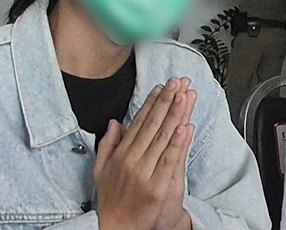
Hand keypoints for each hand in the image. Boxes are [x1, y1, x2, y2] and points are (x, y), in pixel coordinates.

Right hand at [94, 78, 196, 229]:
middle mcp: (132, 161)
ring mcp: (146, 174)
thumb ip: (108, 145)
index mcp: (121, 155)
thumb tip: (114, 123)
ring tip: (184, 95)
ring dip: (175, 114)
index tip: (162, 87)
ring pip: (164, 138)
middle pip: (153, 125)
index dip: (152, 103)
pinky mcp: (158, 187)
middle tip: (177, 82)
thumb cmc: (111, 202)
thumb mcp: (101, 171)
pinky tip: (185, 126)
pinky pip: (170, 160)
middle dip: (167, 101)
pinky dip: (178, 143)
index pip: (139, 122)